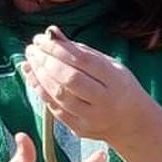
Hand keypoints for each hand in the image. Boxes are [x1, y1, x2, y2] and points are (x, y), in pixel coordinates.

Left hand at [21, 26, 148, 143]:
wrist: (131, 121)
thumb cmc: (117, 85)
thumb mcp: (108, 64)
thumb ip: (80, 50)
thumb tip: (51, 32)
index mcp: (115, 79)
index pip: (82, 60)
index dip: (58, 49)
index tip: (41, 39)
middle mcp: (105, 100)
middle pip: (69, 79)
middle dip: (46, 62)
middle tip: (32, 49)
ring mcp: (92, 117)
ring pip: (59, 95)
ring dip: (39, 76)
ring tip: (30, 61)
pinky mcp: (80, 128)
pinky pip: (55, 109)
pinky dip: (41, 91)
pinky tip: (33, 77)